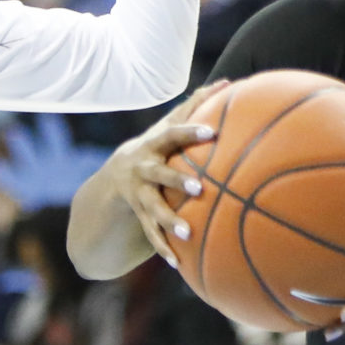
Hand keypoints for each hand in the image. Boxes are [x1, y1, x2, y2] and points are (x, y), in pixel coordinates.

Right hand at [102, 81, 225, 267]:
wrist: (116, 176)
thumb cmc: (157, 146)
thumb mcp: (169, 126)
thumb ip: (196, 106)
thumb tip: (227, 81)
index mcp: (153, 145)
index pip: (172, 134)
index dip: (190, 132)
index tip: (212, 132)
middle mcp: (142, 168)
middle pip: (159, 174)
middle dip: (177, 180)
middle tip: (200, 187)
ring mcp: (137, 193)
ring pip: (152, 209)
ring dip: (169, 221)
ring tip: (187, 234)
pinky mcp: (138, 215)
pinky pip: (149, 233)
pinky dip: (163, 247)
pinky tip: (177, 263)